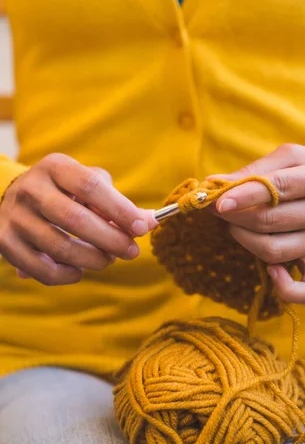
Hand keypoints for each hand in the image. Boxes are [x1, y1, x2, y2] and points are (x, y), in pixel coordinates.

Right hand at [0, 154, 156, 285]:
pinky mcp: (5, 243)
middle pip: (76, 220)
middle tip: (132, 252)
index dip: (120, 209)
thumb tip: (151, 221)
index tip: (142, 228)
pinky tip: (80, 270)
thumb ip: (118, 202)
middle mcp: (31, 189)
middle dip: (111, 240)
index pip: (91, 186)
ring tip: (108, 260)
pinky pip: (42, 270)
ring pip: (60, 248)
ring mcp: (16, 217)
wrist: (11, 198)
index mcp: (55, 167)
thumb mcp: (89, 186)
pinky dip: (68, 275)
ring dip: (93, 260)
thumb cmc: (64, 192)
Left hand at [210, 144, 304, 304]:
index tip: (219, 201)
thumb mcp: (295, 157)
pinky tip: (270, 270)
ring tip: (236, 227)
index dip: (245, 195)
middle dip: (236, 217)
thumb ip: (257, 168)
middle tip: (220, 209)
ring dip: (245, 240)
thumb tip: (215, 182)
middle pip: (271, 222)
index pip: (279, 188)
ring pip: (275, 251)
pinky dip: (285, 288)